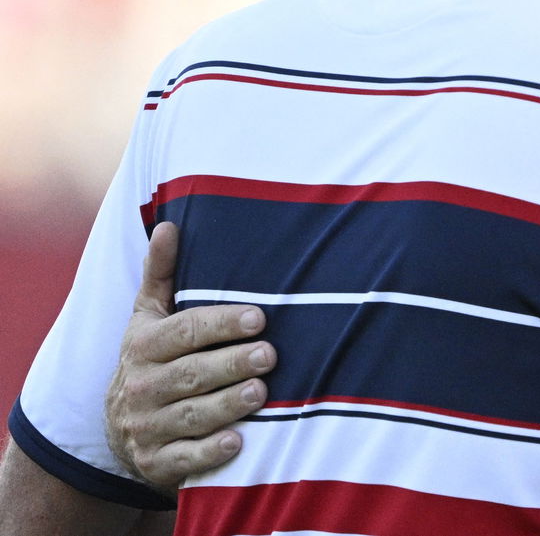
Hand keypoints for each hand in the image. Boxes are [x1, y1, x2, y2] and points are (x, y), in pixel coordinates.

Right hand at [103, 222, 276, 491]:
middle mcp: (140, 387)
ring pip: (190, 416)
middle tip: (269, 355)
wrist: (121, 431)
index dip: (221, 324)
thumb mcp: (149, 316)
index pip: (184, 332)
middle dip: (230, 364)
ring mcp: (145, 428)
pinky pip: (183, 460)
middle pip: (190, 374)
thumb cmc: (153, 359)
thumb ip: (161, 274)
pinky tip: (239, 442)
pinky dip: (209, 453)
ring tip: (261, 392)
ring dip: (226, 405)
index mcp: (142, 345)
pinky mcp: (155, 464)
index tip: (259, 317)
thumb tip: (168, 225)